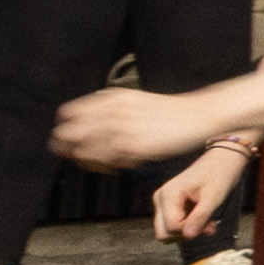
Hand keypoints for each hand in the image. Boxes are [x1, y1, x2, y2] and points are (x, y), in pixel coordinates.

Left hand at [53, 81, 210, 170]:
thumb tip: (86, 120)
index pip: (69, 113)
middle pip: (70, 133)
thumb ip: (109, 108)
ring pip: (85, 151)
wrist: (200, 114)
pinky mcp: (135, 147)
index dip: (64, 126)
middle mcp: (114, 112)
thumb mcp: (134, 100)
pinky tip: (115, 166)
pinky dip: (107, 166)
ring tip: (95, 163)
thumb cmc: (169, 111)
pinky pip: (108, 162)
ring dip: (86, 160)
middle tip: (70, 155)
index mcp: (112, 98)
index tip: (67, 137)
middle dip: (66, 146)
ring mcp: (124, 130)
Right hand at [151, 142, 244, 247]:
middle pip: (163, 233)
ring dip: (188, 231)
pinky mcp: (168, 204)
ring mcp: (162, 201)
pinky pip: (172, 224)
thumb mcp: (213, 199)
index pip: (171, 228)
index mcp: (169, 194)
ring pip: (168, 231)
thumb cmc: (219, 176)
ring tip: (208, 222)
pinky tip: (204, 219)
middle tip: (208, 226)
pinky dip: (188, 226)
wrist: (221, 161)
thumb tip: (187, 236)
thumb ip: (199, 218)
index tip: (210, 226)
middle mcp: (160, 198)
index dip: (190, 231)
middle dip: (186, 234)